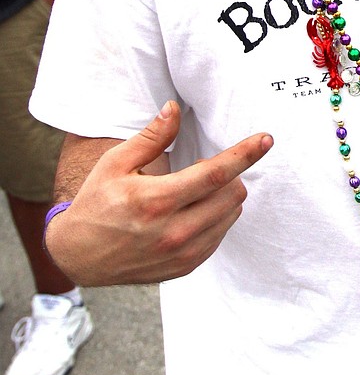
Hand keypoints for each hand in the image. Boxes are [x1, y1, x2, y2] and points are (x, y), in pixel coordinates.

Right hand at [46, 102, 272, 285]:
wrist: (78, 256)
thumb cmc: (96, 202)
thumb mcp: (115, 163)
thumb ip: (151, 136)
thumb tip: (174, 108)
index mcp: (157, 200)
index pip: (216, 174)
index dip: (245, 154)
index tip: (266, 139)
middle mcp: (174, 231)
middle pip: (232, 194)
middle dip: (228, 174)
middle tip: (199, 169)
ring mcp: (182, 253)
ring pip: (231, 215)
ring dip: (223, 196)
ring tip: (192, 191)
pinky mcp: (185, 267)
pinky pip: (220, 235)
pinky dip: (216, 217)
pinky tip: (192, 211)